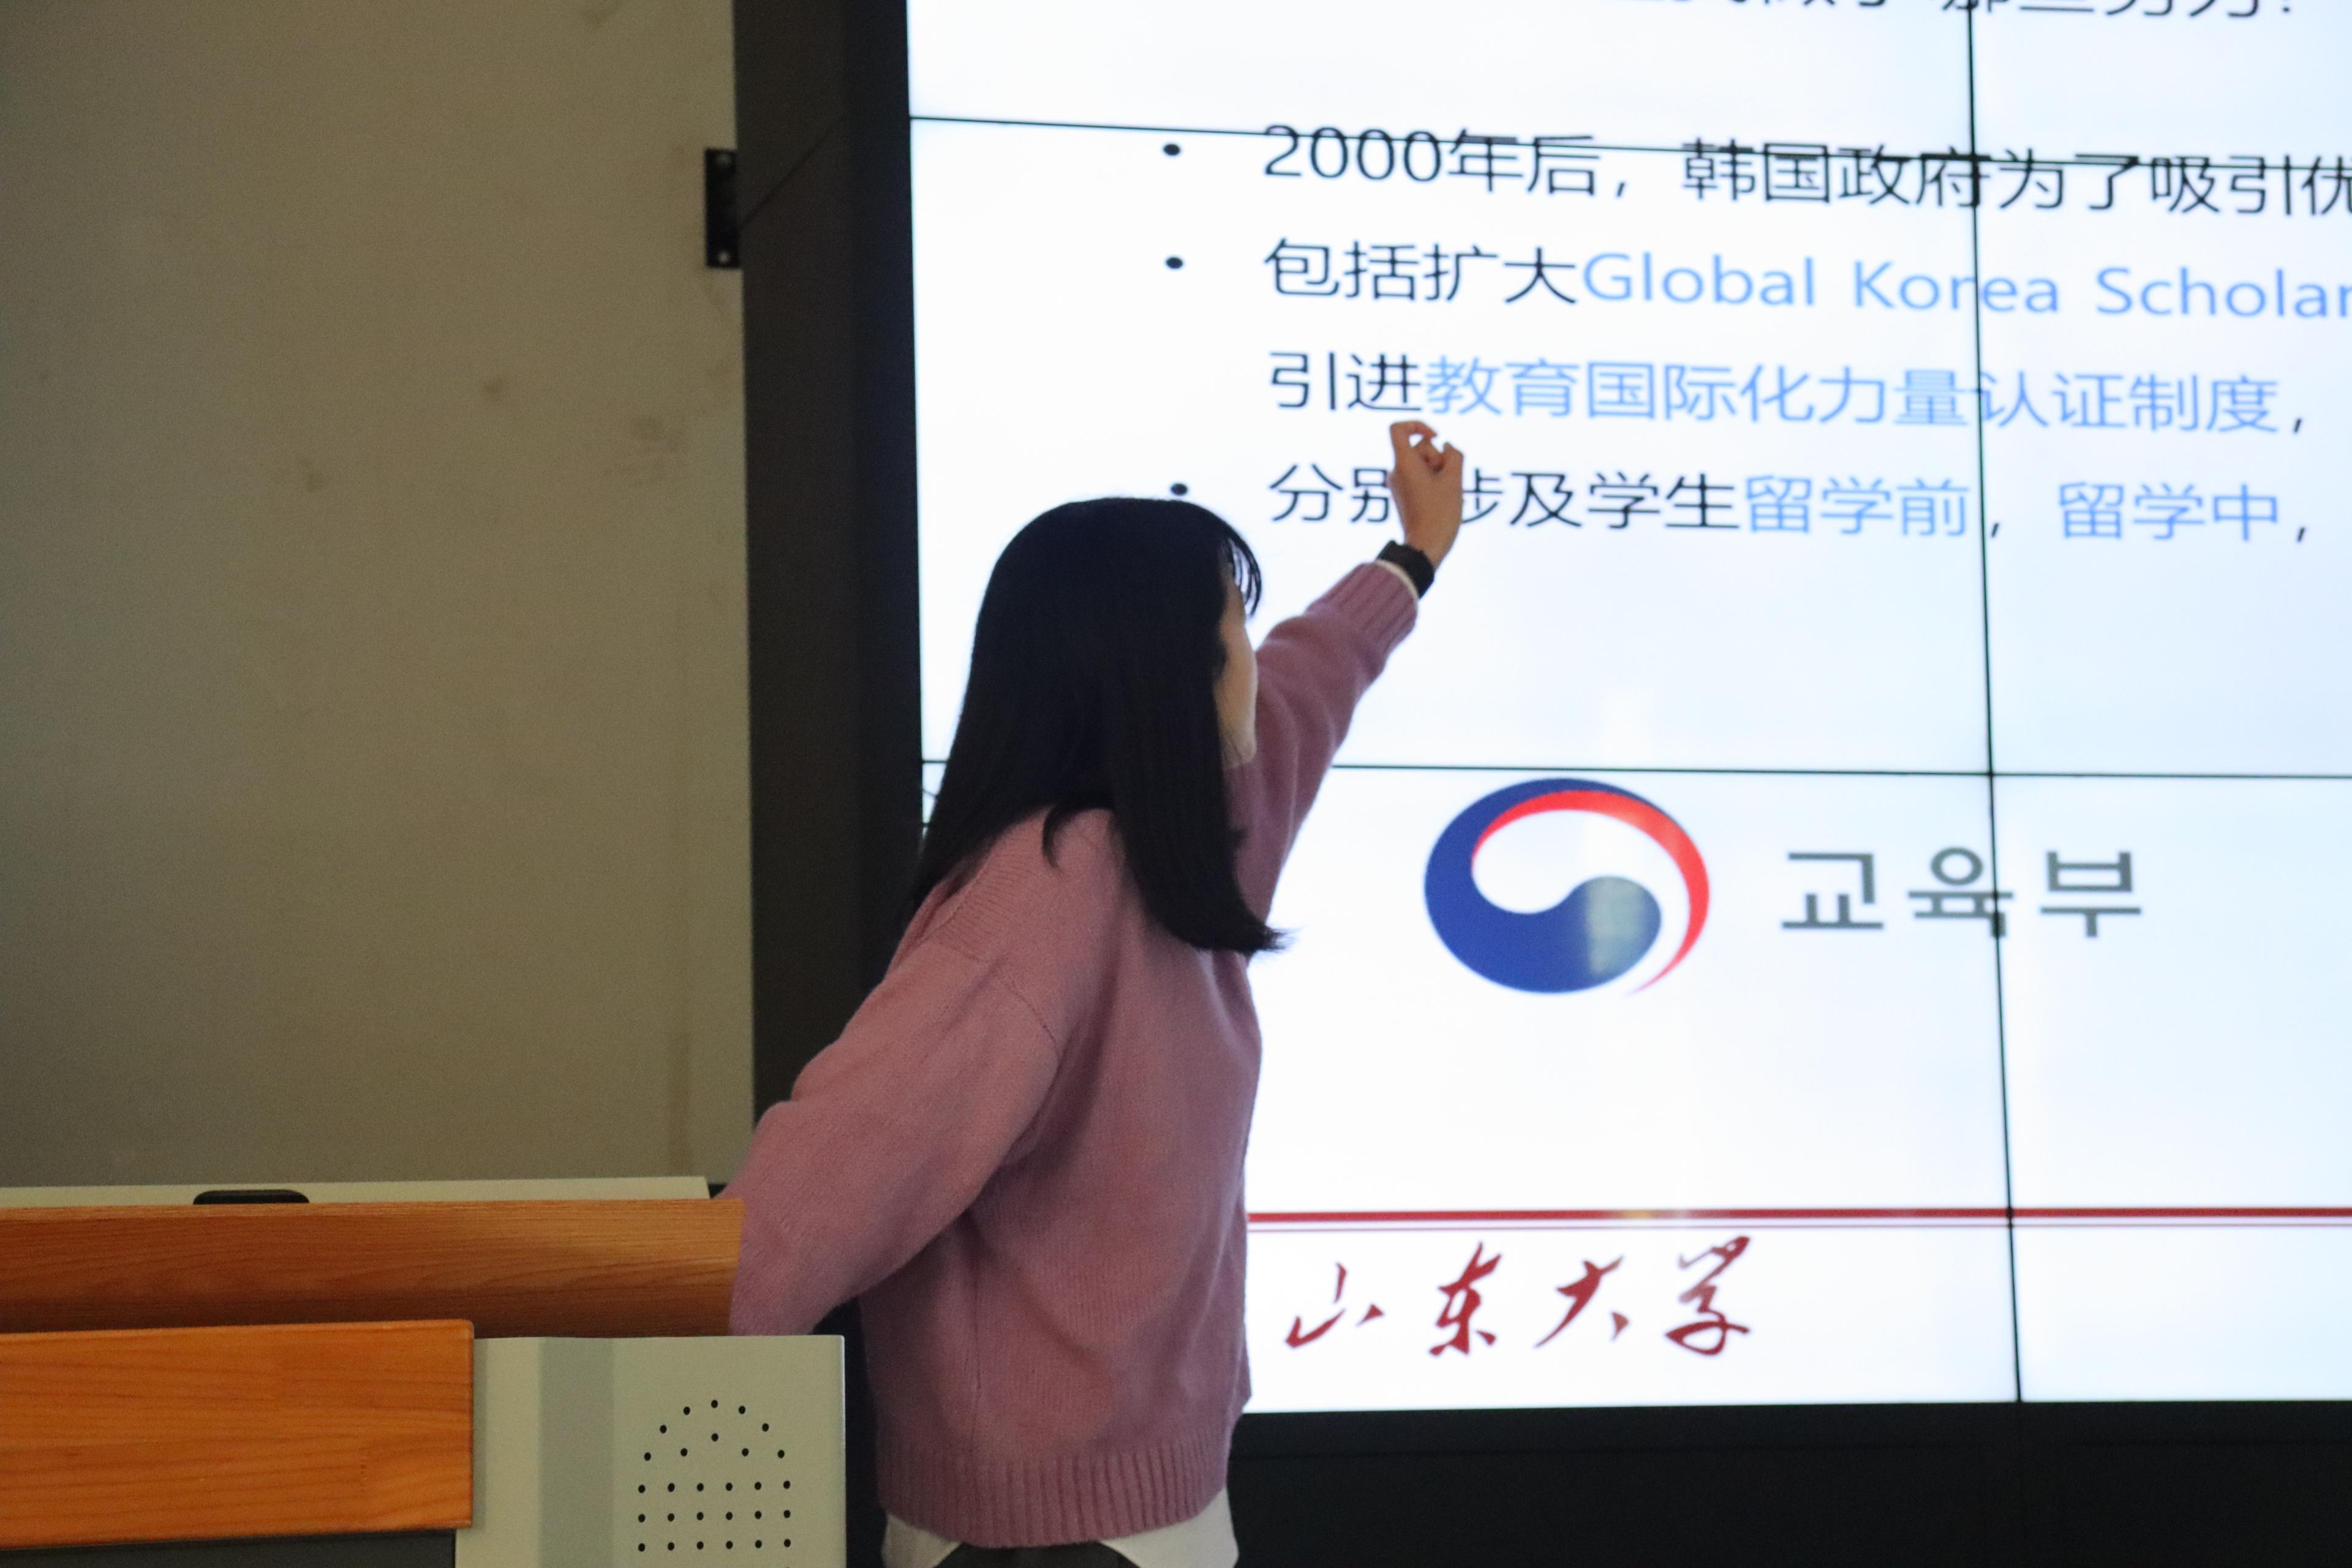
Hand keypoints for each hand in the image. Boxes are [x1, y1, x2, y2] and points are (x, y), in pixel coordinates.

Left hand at [1386, 420, 1463, 566]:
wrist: (1426, 547)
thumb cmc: (1440, 514)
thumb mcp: (1455, 479)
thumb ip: (1454, 455)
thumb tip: (1446, 447)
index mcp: (1403, 463)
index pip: (1398, 429)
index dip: (1418, 425)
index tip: (1435, 437)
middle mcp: (1396, 472)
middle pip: (1419, 449)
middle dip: (1438, 458)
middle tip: (1445, 479)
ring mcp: (1398, 485)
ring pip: (1423, 465)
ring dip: (1439, 472)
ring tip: (1444, 493)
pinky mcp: (1404, 496)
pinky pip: (1420, 478)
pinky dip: (1434, 482)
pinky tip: (1442, 499)